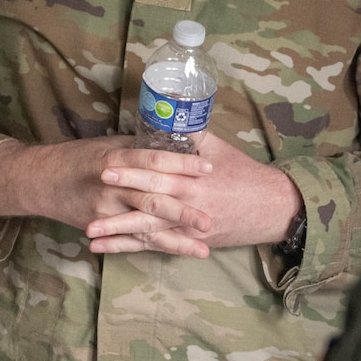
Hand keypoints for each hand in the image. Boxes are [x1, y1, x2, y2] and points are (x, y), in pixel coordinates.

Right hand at [0, 136, 214, 255]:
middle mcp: (113, 184)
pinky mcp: (101, 227)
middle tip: (210, 221)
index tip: (210, 168)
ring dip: (175, 239)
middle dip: (184, 212)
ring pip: (146, 226)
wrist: (42, 179)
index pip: (155, 160)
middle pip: (154, 199)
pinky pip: (131, 241)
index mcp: (118, 157)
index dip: (183, 164)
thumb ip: (140, 147)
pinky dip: (153, 248)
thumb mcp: (110, 144)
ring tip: (202, 249)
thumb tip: (174, 143)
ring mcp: (106, 209)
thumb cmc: (80, 157)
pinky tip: (175, 255)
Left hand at [87, 129, 302, 255]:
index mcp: (193, 178)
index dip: (132, 170)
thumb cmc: (243, 173)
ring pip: (147, 230)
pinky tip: (104, 249)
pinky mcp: (188, 241)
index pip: (157, 173)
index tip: (107, 166)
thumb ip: (190, 134)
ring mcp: (187, 227)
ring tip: (89, 232)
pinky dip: (129, 248)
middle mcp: (188, 204)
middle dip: (118, 201)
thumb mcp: (218, 147)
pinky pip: (155, 246)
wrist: (271, 207)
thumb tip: (169, 111)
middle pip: (148, 202)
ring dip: (117, 232)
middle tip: (90, 201)